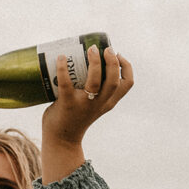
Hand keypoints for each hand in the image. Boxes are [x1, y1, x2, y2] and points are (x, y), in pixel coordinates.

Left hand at [40, 47, 133, 182]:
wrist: (61, 140)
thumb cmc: (75, 117)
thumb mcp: (92, 105)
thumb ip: (94, 90)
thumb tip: (84, 60)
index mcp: (108, 102)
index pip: (127, 84)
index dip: (126, 66)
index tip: (118, 54)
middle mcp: (100, 103)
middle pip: (115, 81)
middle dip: (112, 61)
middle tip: (105, 48)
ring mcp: (84, 104)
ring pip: (96, 82)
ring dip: (95, 63)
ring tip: (91, 50)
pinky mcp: (67, 104)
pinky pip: (66, 84)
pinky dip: (63, 69)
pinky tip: (61, 58)